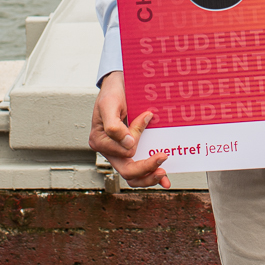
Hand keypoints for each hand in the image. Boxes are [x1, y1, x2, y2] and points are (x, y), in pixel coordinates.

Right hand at [88, 71, 170, 187]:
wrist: (119, 85)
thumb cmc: (112, 92)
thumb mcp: (109, 104)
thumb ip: (114, 126)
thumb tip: (128, 144)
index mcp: (100, 142)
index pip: (124, 153)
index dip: (136, 139)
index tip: (146, 116)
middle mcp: (110, 150)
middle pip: (127, 172)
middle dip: (147, 169)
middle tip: (163, 157)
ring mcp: (120, 152)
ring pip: (133, 176)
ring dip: (149, 177)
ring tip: (164, 175)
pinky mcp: (130, 150)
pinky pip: (139, 169)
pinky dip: (151, 175)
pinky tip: (164, 180)